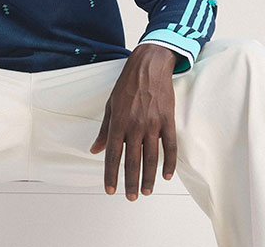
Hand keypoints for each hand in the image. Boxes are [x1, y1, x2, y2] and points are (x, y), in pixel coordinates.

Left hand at [89, 44, 177, 200]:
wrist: (148, 66)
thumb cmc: (126, 86)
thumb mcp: (110, 105)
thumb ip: (104, 130)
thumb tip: (95, 149)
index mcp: (118, 121)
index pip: (113, 154)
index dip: (110, 174)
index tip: (110, 190)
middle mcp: (134, 125)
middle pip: (132, 161)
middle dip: (130, 182)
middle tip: (130, 198)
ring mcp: (152, 123)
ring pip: (151, 158)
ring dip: (149, 178)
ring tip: (146, 192)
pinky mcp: (168, 120)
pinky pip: (170, 146)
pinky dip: (169, 163)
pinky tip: (166, 176)